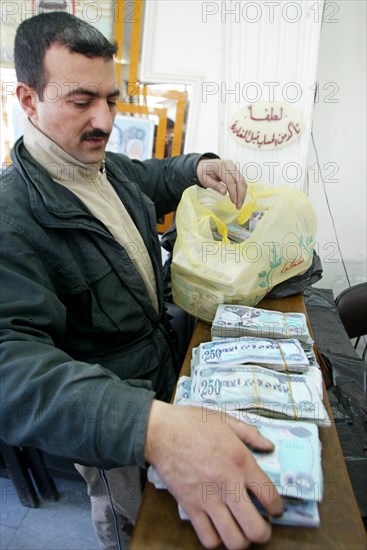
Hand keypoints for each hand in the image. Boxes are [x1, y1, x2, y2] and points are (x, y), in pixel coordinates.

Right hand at [145, 401, 282, 548]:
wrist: (161, 431)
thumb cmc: (194, 423)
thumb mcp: (227, 420)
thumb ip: (251, 434)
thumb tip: (269, 446)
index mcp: (241, 462)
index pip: (270, 496)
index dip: (277, 508)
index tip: (274, 509)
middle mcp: (228, 484)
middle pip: (255, 529)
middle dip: (263, 533)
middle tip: (261, 525)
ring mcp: (208, 499)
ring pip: (233, 540)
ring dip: (241, 539)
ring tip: (240, 529)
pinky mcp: (189, 507)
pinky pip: (207, 538)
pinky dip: (216, 539)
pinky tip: (218, 527)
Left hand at [196, 159, 246, 209]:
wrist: (204, 165)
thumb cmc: (203, 172)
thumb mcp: (205, 180)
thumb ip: (215, 185)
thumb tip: (224, 193)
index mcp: (220, 166)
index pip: (230, 180)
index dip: (233, 192)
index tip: (233, 202)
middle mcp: (229, 165)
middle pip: (239, 180)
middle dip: (240, 194)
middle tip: (238, 206)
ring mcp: (234, 167)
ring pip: (242, 181)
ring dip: (243, 193)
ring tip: (239, 204)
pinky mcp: (236, 170)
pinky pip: (241, 181)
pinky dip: (242, 190)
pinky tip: (239, 198)